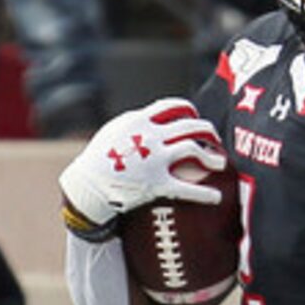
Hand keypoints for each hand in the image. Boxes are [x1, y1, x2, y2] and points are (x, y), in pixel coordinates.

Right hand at [58, 98, 223, 236]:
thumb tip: (151, 119)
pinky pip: (187, 188)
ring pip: (192, 148)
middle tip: (214, 140)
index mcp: (139, 121)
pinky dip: (205, 194)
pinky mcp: (156, 183)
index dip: (189, 110)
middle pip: (189, 125)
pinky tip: (217, 198)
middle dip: (207, 131)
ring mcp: (154, 159)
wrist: (85, 185)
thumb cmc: (97, 159)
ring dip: (212, 156)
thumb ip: (134, 124)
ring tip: (220, 163)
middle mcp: (149, 136)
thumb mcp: (113, 131)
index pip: (172, 106)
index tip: (195, 116)